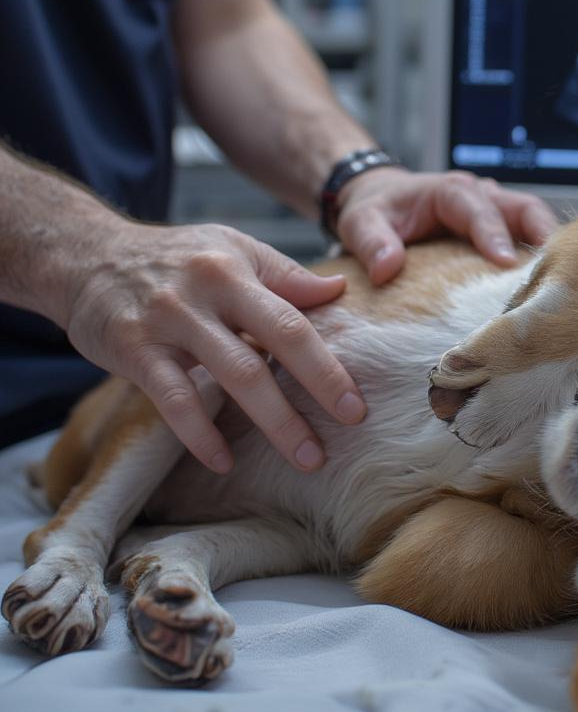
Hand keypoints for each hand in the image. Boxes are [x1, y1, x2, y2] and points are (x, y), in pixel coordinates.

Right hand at [59, 221, 365, 474]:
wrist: (87, 256)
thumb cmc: (176, 258)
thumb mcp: (233, 250)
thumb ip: (284, 274)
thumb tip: (338, 289)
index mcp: (236, 270)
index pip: (293, 319)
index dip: (328, 363)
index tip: (357, 403)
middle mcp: (205, 294)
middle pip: (270, 348)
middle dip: (313, 394)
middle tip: (344, 432)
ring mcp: (168, 322)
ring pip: (230, 376)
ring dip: (272, 422)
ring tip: (304, 457)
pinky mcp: (133, 350)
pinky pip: (173, 400)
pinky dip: (200, 433)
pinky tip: (224, 460)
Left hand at [335, 168, 559, 284]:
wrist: (382, 203)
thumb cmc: (376, 210)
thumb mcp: (360, 222)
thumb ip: (371, 241)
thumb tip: (386, 268)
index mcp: (451, 191)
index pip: (479, 208)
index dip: (494, 233)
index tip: (505, 263)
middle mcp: (482, 197)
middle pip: (525, 210)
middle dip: (543, 238)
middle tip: (556, 272)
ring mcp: (497, 215)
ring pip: (534, 226)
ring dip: (549, 253)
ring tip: (559, 287)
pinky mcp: (502, 233)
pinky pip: (529, 244)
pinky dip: (541, 264)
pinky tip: (545, 294)